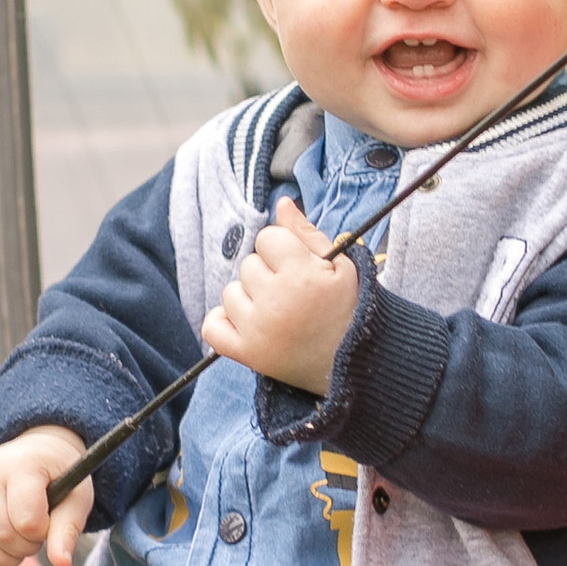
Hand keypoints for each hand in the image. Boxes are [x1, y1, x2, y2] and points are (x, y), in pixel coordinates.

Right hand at [0, 423, 89, 565]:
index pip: (27, 520)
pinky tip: (2, 555)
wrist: (36, 454)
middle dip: (24, 547)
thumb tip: (62, 564)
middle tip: (36, 535)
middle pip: (1, 534)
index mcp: (22, 465)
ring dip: (4, 560)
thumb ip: (68, 530)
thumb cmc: (58, 476)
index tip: (49, 523)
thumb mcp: (75, 497)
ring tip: (20, 545)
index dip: (42, 533)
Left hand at [201, 200, 358, 395]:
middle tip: (293, 295)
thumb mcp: (340, 266)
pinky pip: (212, 325)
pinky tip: (247, 322)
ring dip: (249, 298)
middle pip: (248, 265)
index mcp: (302, 276)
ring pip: (230, 292)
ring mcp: (259, 331)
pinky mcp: (248, 355)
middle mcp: (277, 302)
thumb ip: (306, 232)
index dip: (284, 250)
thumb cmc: (348, 309)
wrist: (353, 363)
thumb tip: (281, 202)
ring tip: (277, 312)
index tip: (300, 268)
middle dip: (268, 274)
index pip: (267, 238)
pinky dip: (223, 321)